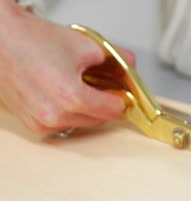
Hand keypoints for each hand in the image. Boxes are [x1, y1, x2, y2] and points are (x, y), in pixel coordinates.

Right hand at [0, 1, 135, 132]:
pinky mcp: (33, 126)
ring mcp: (42, 123)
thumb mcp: (87, 44)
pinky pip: (64, 124)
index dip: (121, 98)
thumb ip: (117, 59)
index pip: (114, 111)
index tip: (122, 91)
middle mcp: (54, 116)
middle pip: (99, 120)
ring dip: (87, 109)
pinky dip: (69, 112)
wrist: (1, 39)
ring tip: (78, 84)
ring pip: (82, 124)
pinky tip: (63, 92)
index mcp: (71, 97)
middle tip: (101, 84)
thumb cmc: (33, 39)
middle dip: (105, 103)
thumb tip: (131, 68)